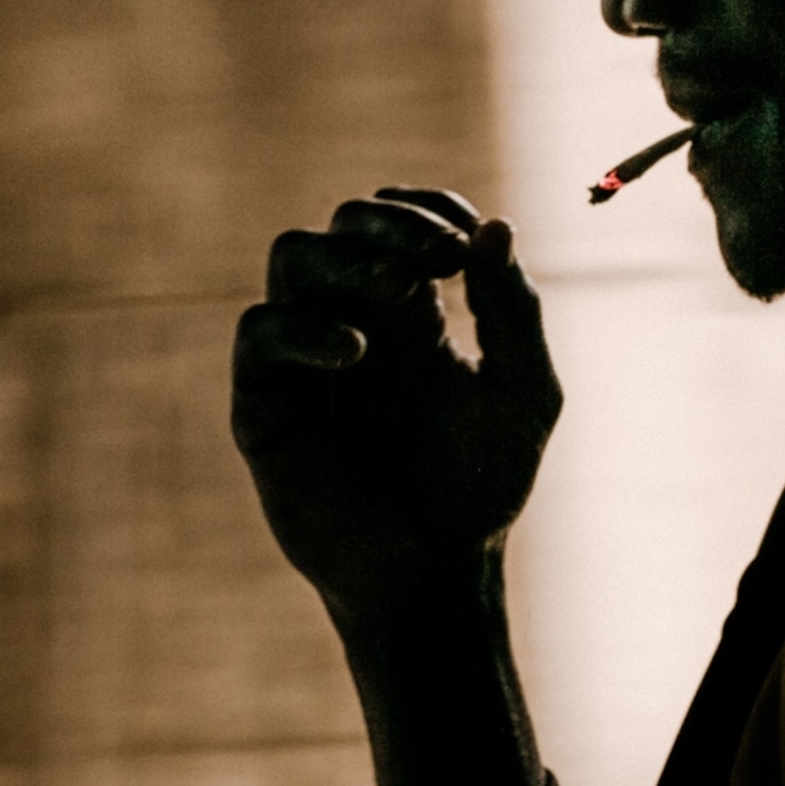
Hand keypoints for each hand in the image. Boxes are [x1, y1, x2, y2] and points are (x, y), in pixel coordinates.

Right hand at [231, 187, 561, 624]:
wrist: (436, 574)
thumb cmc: (481, 490)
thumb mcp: (523, 393)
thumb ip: (515, 310)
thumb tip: (497, 226)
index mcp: (412, 314)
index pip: (401, 224)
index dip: (428, 211)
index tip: (467, 243)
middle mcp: (353, 322)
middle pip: (342, 225)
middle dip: (390, 224)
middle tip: (439, 257)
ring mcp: (305, 358)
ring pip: (291, 257)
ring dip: (345, 257)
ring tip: (399, 290)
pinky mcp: (267, 403)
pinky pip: (261, 333)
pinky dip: (304, 326)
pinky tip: (359, 353)